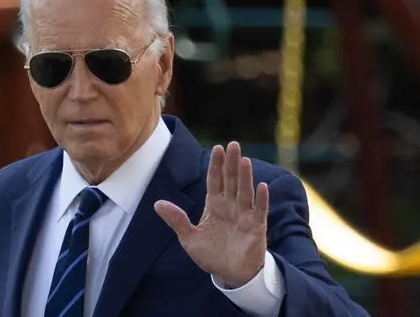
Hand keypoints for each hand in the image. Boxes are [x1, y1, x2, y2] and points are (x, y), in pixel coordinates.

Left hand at [154, 142, 268, 287]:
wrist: (230, 274)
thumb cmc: (211, 255)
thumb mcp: (189, 238)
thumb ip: (177, 220)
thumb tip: (157, 203)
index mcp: (214, 205)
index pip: (215, 180)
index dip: (216, 165)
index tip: (217, 148)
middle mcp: (230, 206)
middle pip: (231, 181)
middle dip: (231, 163)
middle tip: (233, 144)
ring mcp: (244, 215)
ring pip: (244, 192)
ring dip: (245, 176)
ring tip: (244, 160)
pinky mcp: (256, 227)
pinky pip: (259, 211)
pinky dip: (261, 199)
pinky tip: (262, 186)